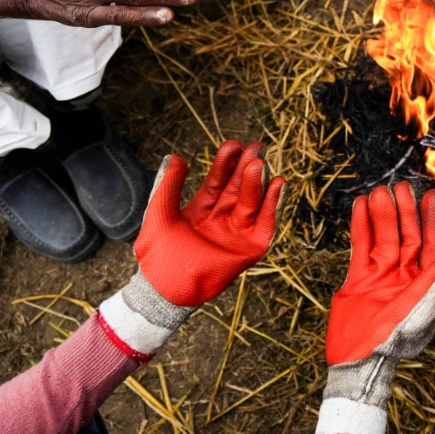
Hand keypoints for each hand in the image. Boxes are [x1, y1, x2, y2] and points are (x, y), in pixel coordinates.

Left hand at [135, 140, 284, 306]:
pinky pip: (266, 222)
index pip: (218, 179)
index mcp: (202, 208)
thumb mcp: (160, 213)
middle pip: (239, 187)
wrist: (164, 288)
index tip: (233, 145)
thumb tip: (177, 156)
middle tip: (255, 147)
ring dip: (258, 182)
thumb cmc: (157, 254)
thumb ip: (169, 185)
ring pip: (252, 201)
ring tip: (260, 163)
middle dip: (247, 167)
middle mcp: (223, 217)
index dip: (226, 163)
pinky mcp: (251, 247)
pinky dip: (274, 204)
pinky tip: (278, 184)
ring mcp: (238, 232)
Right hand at [326, 181, 434, 364]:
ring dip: (383, 214)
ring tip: (380, 191)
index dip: (433, 221)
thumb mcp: (420, 308)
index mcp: (424, 281)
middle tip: (403, 187)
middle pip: (407, 235)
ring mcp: (381, 275)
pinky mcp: (359, 279)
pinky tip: (361, 206)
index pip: (432, 244)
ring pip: (383, 236)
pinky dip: (361, 226)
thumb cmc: (394, 340)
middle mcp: (404, 275)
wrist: (360, 362)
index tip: (433, 196)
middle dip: (405, 211)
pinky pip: (361, 246)